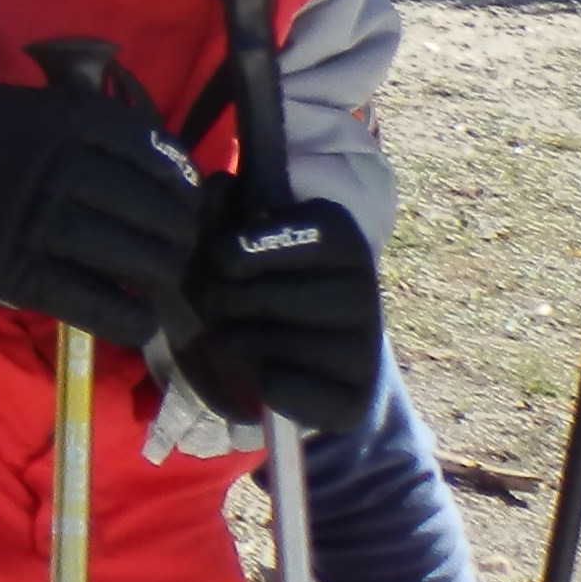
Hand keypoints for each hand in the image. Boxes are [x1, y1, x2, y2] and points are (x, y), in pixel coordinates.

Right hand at [0, 69, 201, 337]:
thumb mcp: (22, 108)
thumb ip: (79, 124)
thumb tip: (148, 157)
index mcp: (65, 121)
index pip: (149, 148)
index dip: (178, 176)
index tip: (183, 194)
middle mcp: (64, 171)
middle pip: (154, 208)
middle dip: (179, 232)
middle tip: (178, 244)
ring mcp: (44, 226)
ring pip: (135, 258)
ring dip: (162, 274)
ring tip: (161, 279)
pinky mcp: (22, 275)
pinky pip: (95, 304)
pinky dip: (129, 318)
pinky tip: (142, 319)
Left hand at [176, 185, 384, 434]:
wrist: (321, 353)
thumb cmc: (271, 279)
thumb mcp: (242, 234)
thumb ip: (222, 206)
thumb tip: (222, 183)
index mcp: (338, 231)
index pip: (236, 248)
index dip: (221, 256)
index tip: (230, 258)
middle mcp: (364, 283)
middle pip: (235, 295)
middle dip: (215, 301)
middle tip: (233, 304)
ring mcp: (365, 344)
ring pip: (248, 341)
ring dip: (230, 340)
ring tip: (251, 333)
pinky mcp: (354, 398)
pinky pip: (273, 385)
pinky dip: (257, 380)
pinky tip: (274, 370)